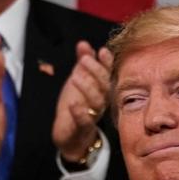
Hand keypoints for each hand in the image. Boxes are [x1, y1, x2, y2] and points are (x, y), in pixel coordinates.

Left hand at [52, 41, 112, 161]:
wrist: (71, 135)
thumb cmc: (77, 107)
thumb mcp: (78, 81)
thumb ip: (82, 63)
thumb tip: (84, 44)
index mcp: (101, 90)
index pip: (107, 74)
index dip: (106, 63)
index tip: (102, 51)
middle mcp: (101, 102)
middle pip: (105, 86)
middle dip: (96, 72)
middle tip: (85, 60)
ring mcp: (93, 115)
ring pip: (97, 102)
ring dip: (88, 89)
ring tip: (76, 77)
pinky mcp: (83, 128)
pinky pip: (85, 121)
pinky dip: (80, 112)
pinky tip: (73, 104)